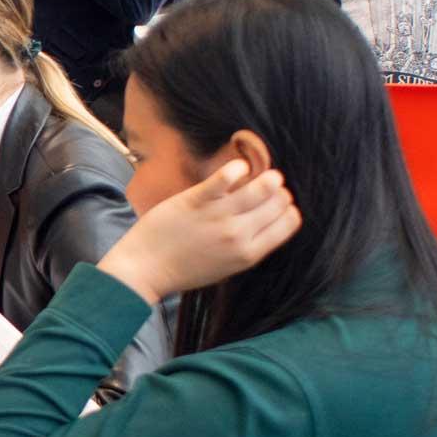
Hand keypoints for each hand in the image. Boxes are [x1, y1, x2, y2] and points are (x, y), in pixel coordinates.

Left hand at [99, 158, 302, 303]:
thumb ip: (249, 247)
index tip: (281, 203)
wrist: (146, 269)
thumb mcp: (226, 267)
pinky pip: (225, 177)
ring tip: (261, 174)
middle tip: (271, 186)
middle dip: (279, 192)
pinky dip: (237, 168)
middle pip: (278, 203)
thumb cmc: (185, 269)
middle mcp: (238, 235)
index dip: (289, 209)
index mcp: (249, 254)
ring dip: (268, 177)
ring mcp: (218, 217)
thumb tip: (269, 221)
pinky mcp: (196, 200)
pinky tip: (238, 168)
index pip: (290, 223)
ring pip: (260, 187)